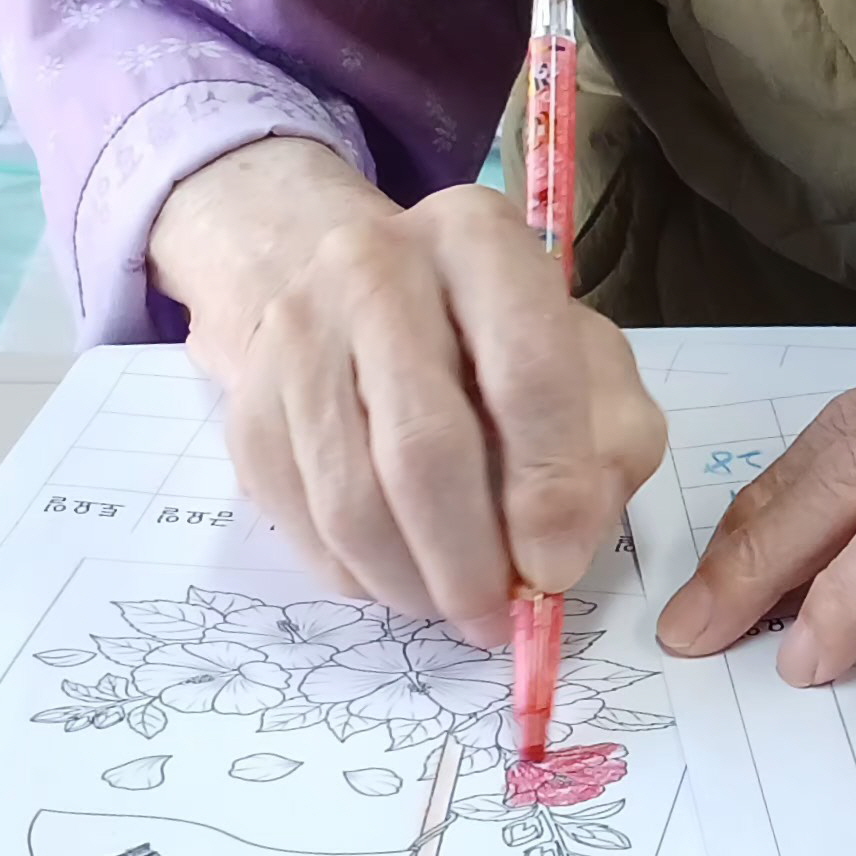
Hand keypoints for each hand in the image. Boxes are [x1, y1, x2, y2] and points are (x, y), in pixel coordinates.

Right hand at [150, 135, 665, 645]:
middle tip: (495, 616)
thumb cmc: (499, 339)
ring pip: (350, 500)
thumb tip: (560, 549)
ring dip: (411, 584)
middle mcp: (375, 266)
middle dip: (469, 559)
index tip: (556, 570)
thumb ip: (609, 442)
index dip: (548, 487)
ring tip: (452, 607)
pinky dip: (357, 576)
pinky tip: (399, 577)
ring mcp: (295, 333)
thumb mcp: (587, 360)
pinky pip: (300, 522)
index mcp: (479, 239)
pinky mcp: (246, 403)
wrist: (355, 296)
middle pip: (423, 446)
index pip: (527, 370)